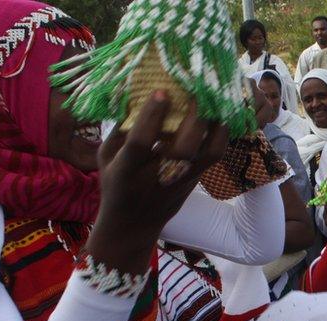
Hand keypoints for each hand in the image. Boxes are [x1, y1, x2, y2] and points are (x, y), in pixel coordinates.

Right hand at [88, 91, 228, 272]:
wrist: (133, 226)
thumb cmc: (115, 184)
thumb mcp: (105, 158)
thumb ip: (119, 129)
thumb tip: (133, 91)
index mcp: (126, 170)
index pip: (141, 143)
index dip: (151, 117)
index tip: (161, 92)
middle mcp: (157, 177)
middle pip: (183, 148)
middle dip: (193, 117)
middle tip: (197, 88)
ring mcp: (182, 180)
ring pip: (208, 152)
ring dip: (215, 124)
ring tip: (216, 98)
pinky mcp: (197, 180)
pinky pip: (215, 154)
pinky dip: (221, 133)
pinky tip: (221, 113)